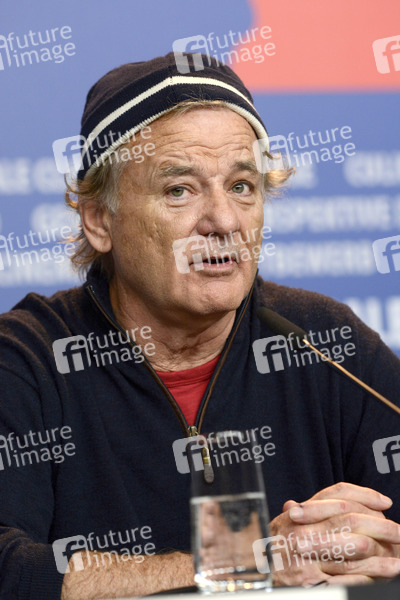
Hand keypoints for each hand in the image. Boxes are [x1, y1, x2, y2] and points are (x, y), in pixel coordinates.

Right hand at [269, 482, 399, 586]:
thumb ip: (305, 510)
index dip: (363, 496)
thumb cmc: (273, 549)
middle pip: (348, 522)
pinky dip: (369, 578)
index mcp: (297, 515)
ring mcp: (307, 559)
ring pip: (352, 553)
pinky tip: (384, 575)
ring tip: (399, 559)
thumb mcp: (283, 523)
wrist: (257, 578)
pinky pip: (346, 579)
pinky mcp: (312, 584)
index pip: (335, 496)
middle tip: (398, 530)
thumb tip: (332, 497)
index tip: (384, 502)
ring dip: (381, 557)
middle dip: (379, 526)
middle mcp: (302, 533)